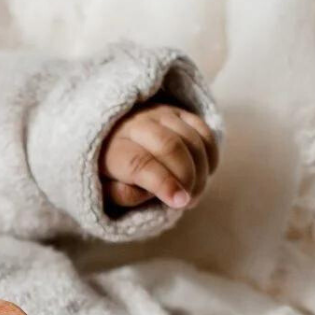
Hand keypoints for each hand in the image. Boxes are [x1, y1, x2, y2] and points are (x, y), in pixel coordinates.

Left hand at [99, 101, 218, 212]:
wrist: (107, 139)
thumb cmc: (107, 174)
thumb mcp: (104, 190)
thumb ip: (121, 194)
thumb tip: (149, 192)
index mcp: (113, 147)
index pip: (141, 163)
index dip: (164, 183)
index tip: (180, 202)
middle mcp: (136, 124)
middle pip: (170, 146)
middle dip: (186, 176)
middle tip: (189, 201)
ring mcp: (159, 114)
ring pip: (191, 138)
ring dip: (201, 169)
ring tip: (195, 194)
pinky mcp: (179, 112)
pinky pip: (203, 131)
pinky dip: (210, 154)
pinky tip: (206, 174)